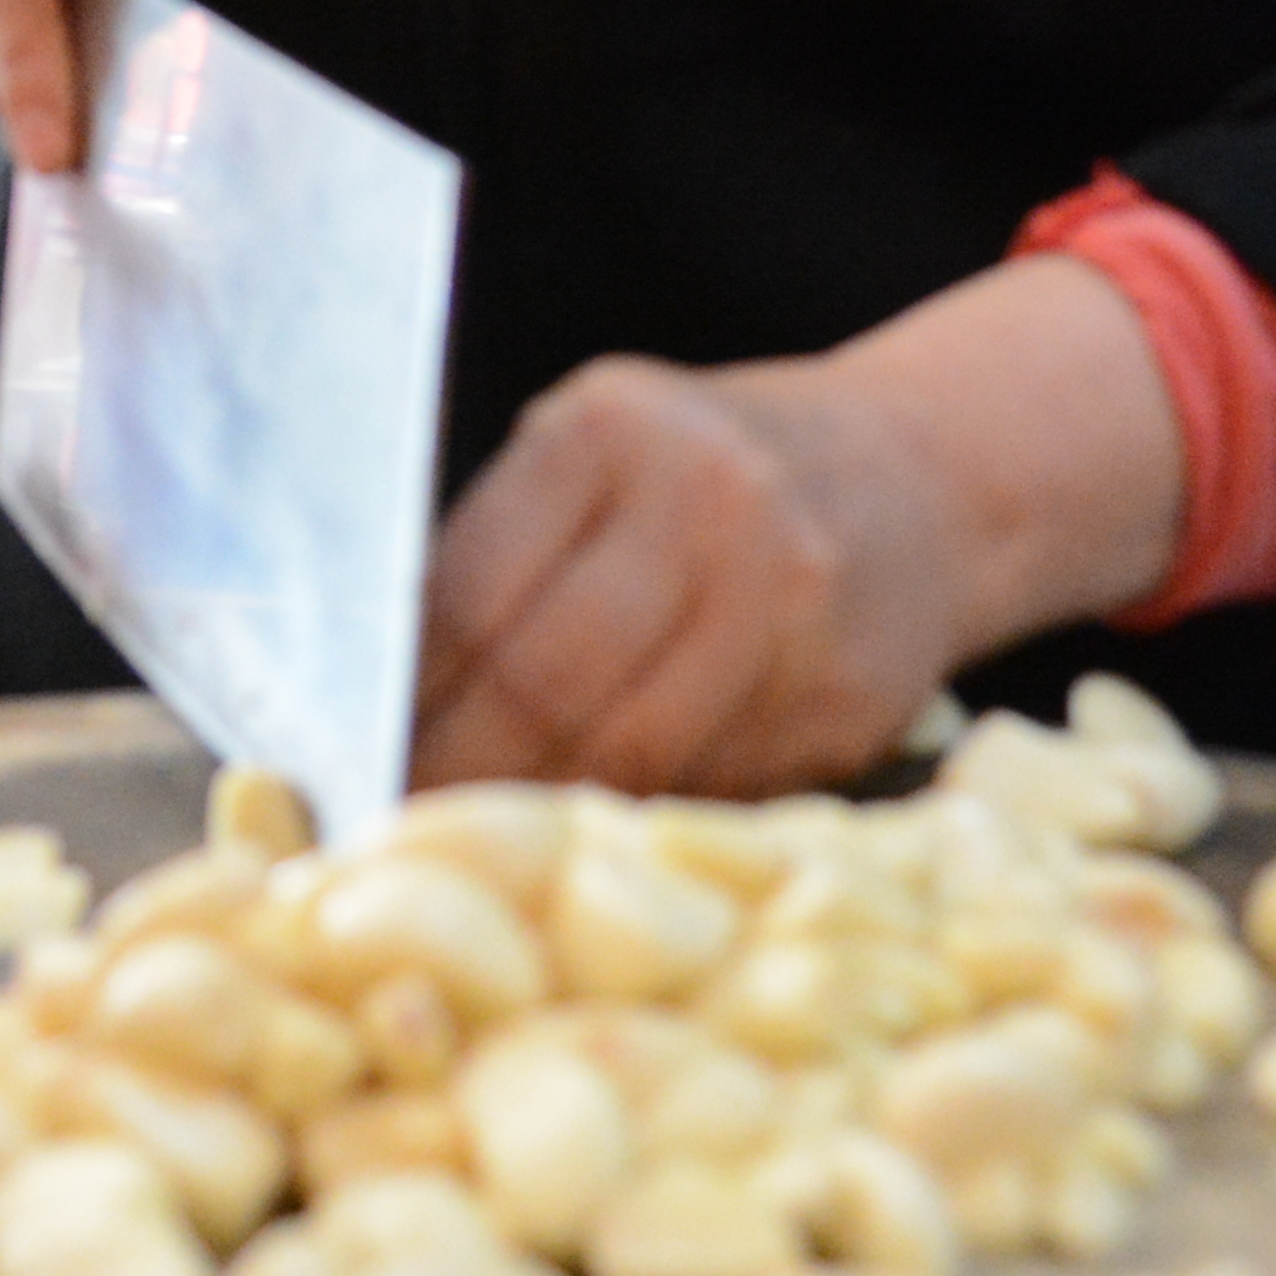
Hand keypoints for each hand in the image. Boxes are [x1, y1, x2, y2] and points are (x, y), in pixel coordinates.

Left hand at [409, 256, 1189, 797]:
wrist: (923, 478)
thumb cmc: (717, 472)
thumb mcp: (604, 457)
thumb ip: (506, 551)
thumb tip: (377, 699)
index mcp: (615, 430)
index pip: (469, 593)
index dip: (403, 697)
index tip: (352, 758)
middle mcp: (713, 504)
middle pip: (543, 684)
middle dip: (457, 771)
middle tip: (403, 827)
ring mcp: (793, 607)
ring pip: (627, 757)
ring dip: (541, 812)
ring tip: (484, 845)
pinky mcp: (847, 702)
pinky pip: (710, 791)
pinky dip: (641, 818)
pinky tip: (600, 829)